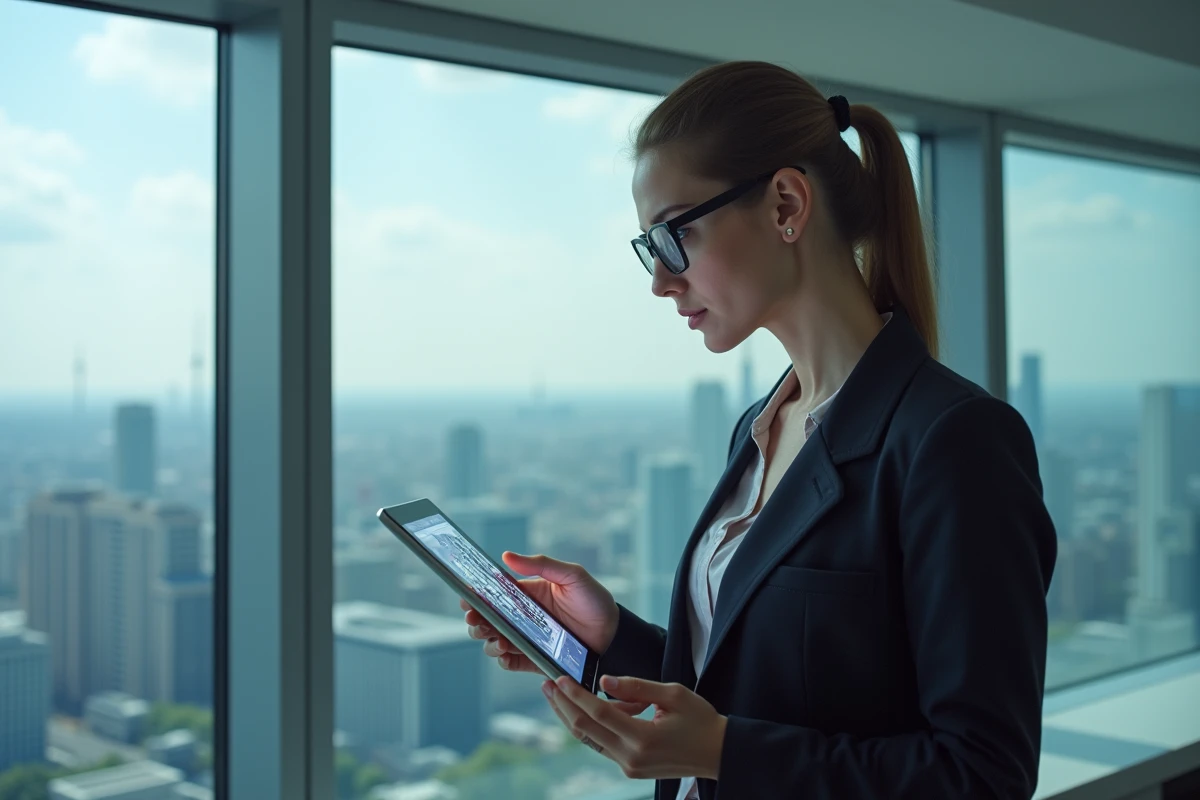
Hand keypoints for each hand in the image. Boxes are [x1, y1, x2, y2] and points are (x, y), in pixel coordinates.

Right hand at [463, 552, 618, 670]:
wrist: (616, 634)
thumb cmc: (595, 600)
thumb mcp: (572, 575)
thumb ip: (542, 564)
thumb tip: (507, 556)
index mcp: (528, 595)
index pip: (495, 594)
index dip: (477, 596)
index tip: (467, 598)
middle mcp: (524, 618)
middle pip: (489, 620)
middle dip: (476, 621)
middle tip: (476, 621)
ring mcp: (529, 640)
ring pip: (496, 642)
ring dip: (488, 641)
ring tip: (497, 640)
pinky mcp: (537, 659)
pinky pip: (513, 662)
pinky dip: (503, 660)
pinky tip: (504, 654)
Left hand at [543, 674, 727, 780]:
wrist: (718, 753)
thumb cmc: (701, 720)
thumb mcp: (673, 694)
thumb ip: (637, 687)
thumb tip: (604, 681)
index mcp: (643, 738)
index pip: (599, 713)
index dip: (576, 695)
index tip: (560, 679)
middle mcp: (631, 757)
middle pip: (585, 729)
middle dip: (563, 705)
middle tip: (548, 684)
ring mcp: (629, 767)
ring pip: (589, 739)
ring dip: (571, 716)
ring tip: (557, 695)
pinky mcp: (630, 769)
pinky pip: (601, 745)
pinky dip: (589, 726)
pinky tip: (583, 708)